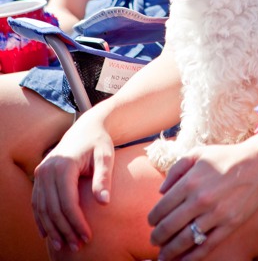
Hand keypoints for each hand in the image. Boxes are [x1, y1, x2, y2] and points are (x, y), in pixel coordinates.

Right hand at [31, 117, 114, 252]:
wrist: (87, 128)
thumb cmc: (99, 142)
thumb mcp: (106, 156)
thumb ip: (104, 177)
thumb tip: (104, 202)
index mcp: (64, 165)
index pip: (68, 202)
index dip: (76, 222)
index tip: (87, 236)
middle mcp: (48, 169)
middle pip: (53, 208)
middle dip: (65, 230)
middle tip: (77, 246)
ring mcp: (41, 172)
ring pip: (42, 208)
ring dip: (52, 229)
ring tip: (64, 245)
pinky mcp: (40, 175)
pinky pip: (37, 202)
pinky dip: (41, 219)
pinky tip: (48, 234)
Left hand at [148, 133, 257, 259]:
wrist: (257, 163)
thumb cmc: (225, 157)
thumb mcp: (198, 154)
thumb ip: (176, 169)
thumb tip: (161, 191)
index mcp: (190, 181)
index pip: (163, 207)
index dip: (153, 218)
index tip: (151, 222)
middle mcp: (201, 199)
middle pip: (170, 226)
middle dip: (157, 237)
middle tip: (153, 241)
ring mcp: (215, 214)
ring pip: (185, 240)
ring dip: (170, 251)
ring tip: (162, 256)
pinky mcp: (229, 225)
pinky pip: (206, 246)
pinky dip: (192, 257)